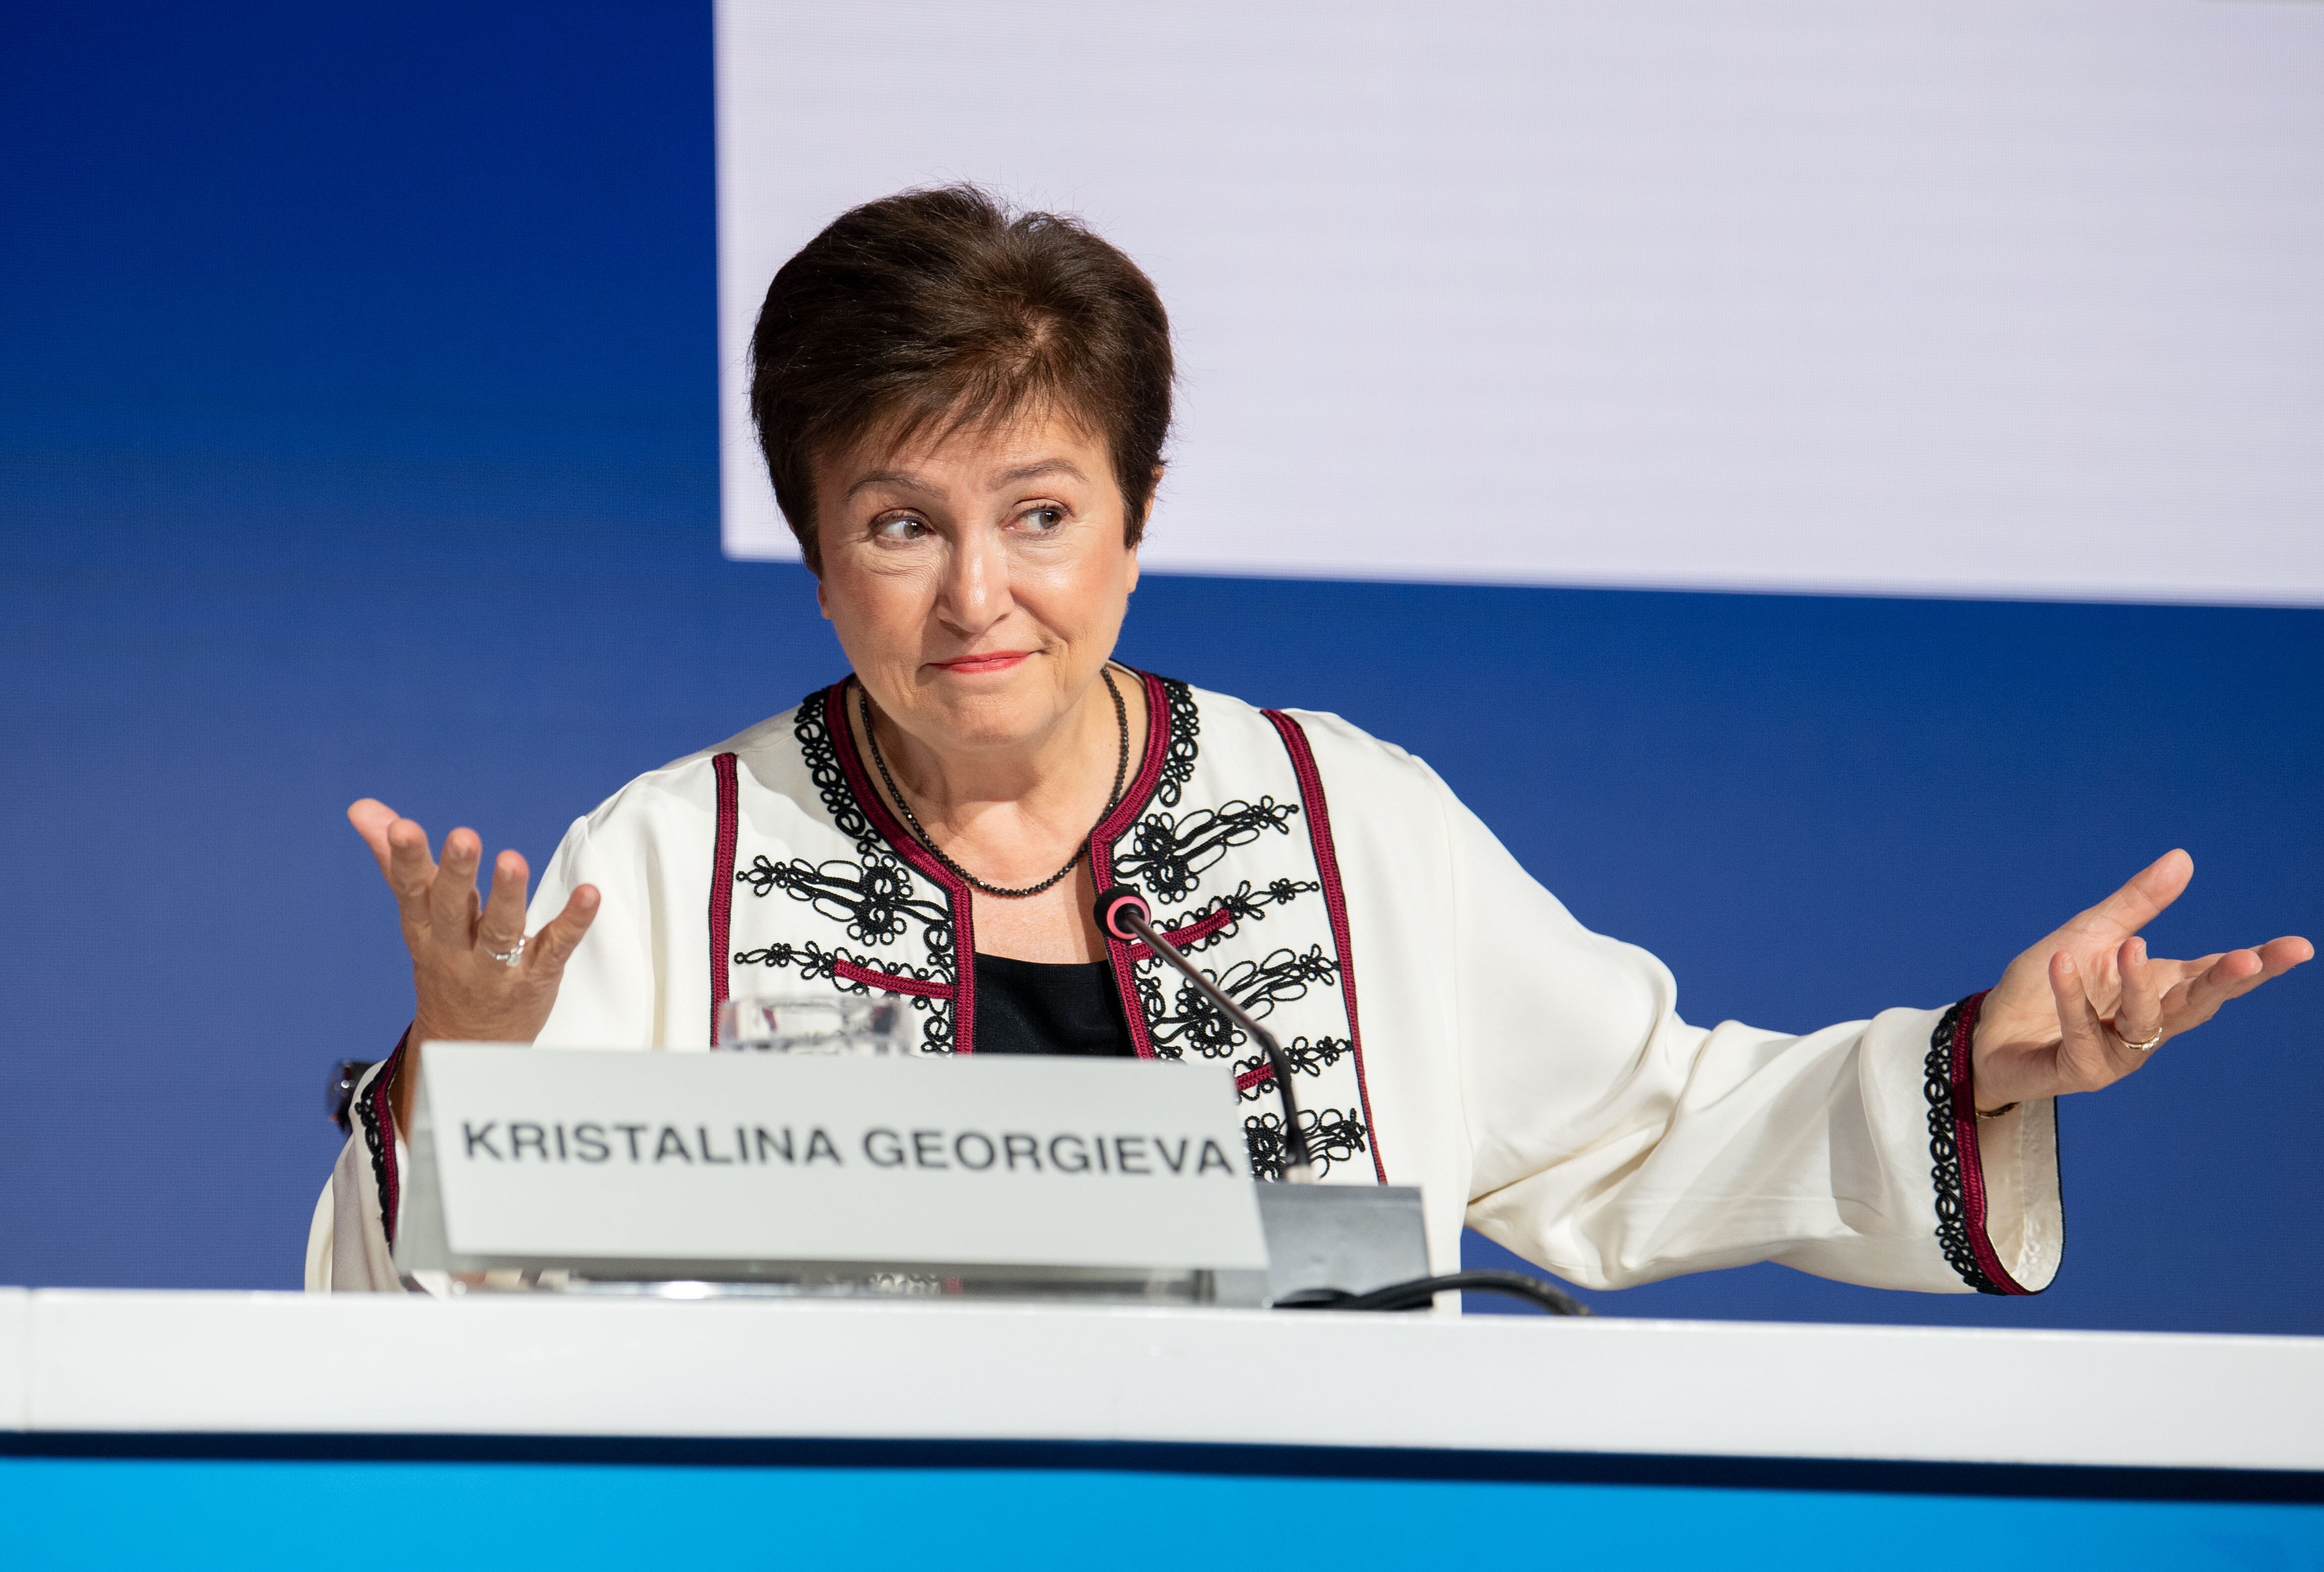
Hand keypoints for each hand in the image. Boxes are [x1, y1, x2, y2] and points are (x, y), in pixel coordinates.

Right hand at [348, 798, 599, 1060]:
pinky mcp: (537, 978)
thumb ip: (398, 861)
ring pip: (501, 932)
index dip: (405, 860)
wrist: (467, 1045)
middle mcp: (455, 950)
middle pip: (453, 909)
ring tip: (512, 860)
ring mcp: (497, 968)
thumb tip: (363, 808)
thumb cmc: (445, 963)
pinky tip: (589, 894)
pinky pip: (556, 948)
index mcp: (425, 930)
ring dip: (508, 895)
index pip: (412, 892)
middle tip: (463, 835)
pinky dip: (573, 922)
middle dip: (457, 873)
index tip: (403, 827)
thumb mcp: (418, 917)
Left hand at [1971, 849, 2311, 1110]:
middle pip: (2197, 1005)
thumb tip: (2183, 858)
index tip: (2298, 946)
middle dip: (2225, 983)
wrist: (1989, 1030)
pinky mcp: (2080, 1070)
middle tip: (2248, 959)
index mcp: (2156, 990)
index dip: (2256, 964)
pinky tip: (2061, 963)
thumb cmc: (2043, 984)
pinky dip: (2072, 998)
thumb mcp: (2089, 933)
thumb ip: (2136, 903)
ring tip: (2131, 945)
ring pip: (2146, 1023)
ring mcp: (2118, 1054)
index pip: (2212, 975)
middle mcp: (2147, 1026)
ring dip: (2140, 986)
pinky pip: (2082, 1032)